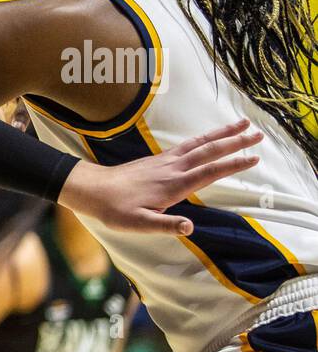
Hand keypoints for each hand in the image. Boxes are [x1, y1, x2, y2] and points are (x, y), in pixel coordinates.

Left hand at [58, 120, 260, 234]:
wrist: (92, 189)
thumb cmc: (114, 209)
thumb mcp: (138, 224)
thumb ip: (165, 225)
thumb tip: (189, 228)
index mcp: (173, 185)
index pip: (209, 172)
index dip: (233, 165)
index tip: (254, 158)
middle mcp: (172, 168)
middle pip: (209, 151)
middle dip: (235, 142)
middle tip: (260, 134)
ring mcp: (165, 161)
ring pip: (199, 143)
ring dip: (223, 133)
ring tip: (243, 123)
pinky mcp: (159, 159)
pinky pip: (188, 144)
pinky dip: (204, 137)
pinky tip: (212, 136)